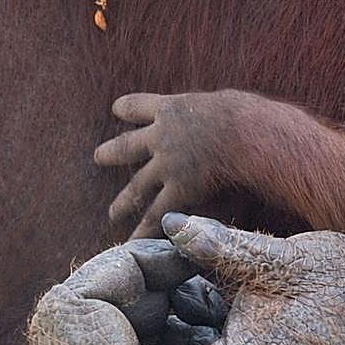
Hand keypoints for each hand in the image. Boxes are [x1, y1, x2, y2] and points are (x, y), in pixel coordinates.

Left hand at [96, 91, 252, 236]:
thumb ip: (210, 112)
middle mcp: (162, 136)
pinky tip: (134, 242)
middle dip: (112, 152)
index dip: (127, 107)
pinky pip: (157, 213)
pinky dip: (145, 230)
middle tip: (98, 156)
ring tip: (113, 213)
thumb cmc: (244, 114)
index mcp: (171, 108)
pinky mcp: (179, 188)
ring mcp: (167, 164)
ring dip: (124, 201)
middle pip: (128, 145)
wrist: (246, 133)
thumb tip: (225, 114)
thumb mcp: (221, 102)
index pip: (139, 105)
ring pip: (138, 185)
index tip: (117, 109)